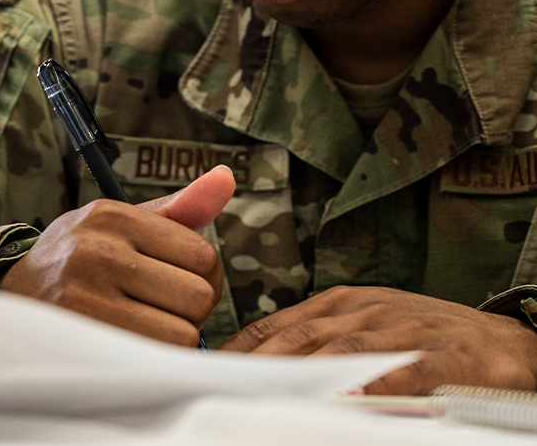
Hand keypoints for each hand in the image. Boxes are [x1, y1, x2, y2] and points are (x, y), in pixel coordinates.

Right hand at [0, 164, 235, 345]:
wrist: (14, 297)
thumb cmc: (80, 257)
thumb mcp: (121, 223)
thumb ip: (180, 209)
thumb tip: (227, 177)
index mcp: (113, 216)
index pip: (202, 255)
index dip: (201, 276)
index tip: (175, 280)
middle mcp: (98, 252)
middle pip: (198, 297)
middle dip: (189, 309)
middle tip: (160, 307)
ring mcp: (87, 299)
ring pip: (183, 334)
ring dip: (172, 337)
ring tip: (145, 325)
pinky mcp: (83, 342)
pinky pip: (156, 360)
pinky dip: (154, 359)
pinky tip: (134, 345)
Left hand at [220, 285, 536, 394]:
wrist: (502, 341)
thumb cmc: (425, 336)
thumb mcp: (367, 327)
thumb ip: (320, 343)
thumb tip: (264, 372)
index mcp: (339, 304)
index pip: (275, 325)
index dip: (238, 350)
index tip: (205, 375)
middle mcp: (362, 312)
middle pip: (297, 338)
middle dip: (255, 366)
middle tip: (221, 393)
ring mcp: (400, 331)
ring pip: (339, 352)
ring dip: (300, 377)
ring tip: (265, 400)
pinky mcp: (440, 355)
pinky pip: (401, 371)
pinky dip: (371, 385)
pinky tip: (347, 402)